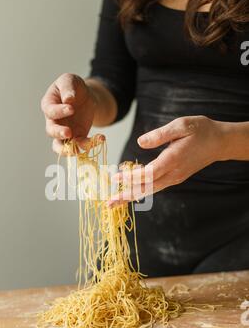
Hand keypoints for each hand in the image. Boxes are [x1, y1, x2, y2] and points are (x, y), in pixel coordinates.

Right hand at [41, 73, 102, 153]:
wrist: (84, 96)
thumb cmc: (73, 87)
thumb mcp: (70, 80)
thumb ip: (68, 88)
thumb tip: (68, 99)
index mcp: (49, 104)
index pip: (50, 111)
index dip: (59, 111)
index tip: (71, 108)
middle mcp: (53, 121)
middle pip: (51, 131)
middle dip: (59, 133)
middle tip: (68, 132)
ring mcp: (63, 131)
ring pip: (60, 146)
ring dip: (68, 149)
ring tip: (78, 150)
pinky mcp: (76, 137)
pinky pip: (80, 145)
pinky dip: (89, 144)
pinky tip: (100, 139)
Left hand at [108, 116, 225, 206]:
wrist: (219, 142)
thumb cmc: (200, 130)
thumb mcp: (181, 125)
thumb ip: (160, 135)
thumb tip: (140, 143)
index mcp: (173, 160)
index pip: (148, 174)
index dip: (131, 177)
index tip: (115, 178)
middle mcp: (173, 173)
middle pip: (146, 189)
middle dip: (126, 195)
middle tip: (109, 202)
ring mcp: (175, 178)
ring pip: (150, 190)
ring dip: (132, 196)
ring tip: (115, 201)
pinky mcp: (175, 178)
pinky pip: (155, 187)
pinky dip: (141, 190)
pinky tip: (130, 192)